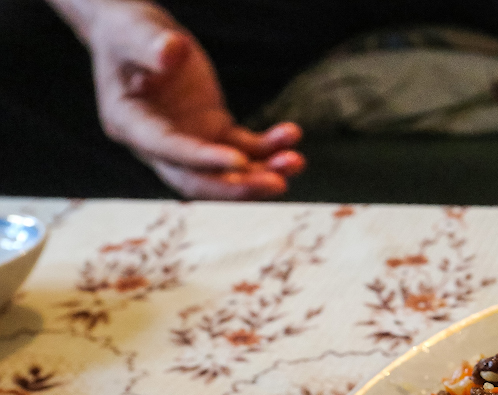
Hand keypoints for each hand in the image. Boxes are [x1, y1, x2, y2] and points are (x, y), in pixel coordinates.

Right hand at [83, 0, 304, 198]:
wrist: (139, 37)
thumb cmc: (128, 32)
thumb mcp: (133, 31)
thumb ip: (150, 44)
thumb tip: (171, 53)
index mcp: (129, 123)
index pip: (168, 149)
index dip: (203, 159)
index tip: (239, 161)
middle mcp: (157, 144)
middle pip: (198, 180)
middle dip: (237, 187)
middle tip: (277, 184)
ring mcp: (189, 141)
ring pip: (226, 172)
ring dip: (262, 172)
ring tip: (295, 161)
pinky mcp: (213, 131)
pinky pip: (244, 147)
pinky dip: (269, 148)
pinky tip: (291, 135)